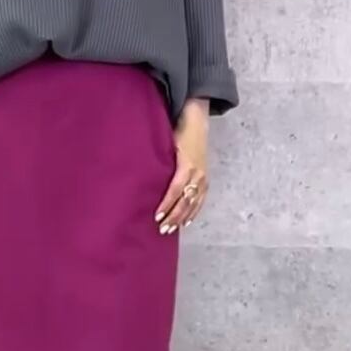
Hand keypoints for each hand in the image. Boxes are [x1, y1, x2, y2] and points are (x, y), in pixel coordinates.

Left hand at [155, 98, 209, 234]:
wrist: (197, 121)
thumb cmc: (178, 132)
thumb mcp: (168, 145)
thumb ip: (160, 162)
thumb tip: (144, 179)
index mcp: (187, 166)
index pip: (175, 190)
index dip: (167, 204)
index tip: (157, 216)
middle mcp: (197, 175)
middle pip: (185, 201)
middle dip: (173, 217)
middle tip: (162, 229)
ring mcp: (203, 178)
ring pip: (193, 203)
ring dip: (182, 218)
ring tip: (171, 229)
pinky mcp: (206, 180)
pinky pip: (200, 201)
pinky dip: (193, 212)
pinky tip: (186, 222)